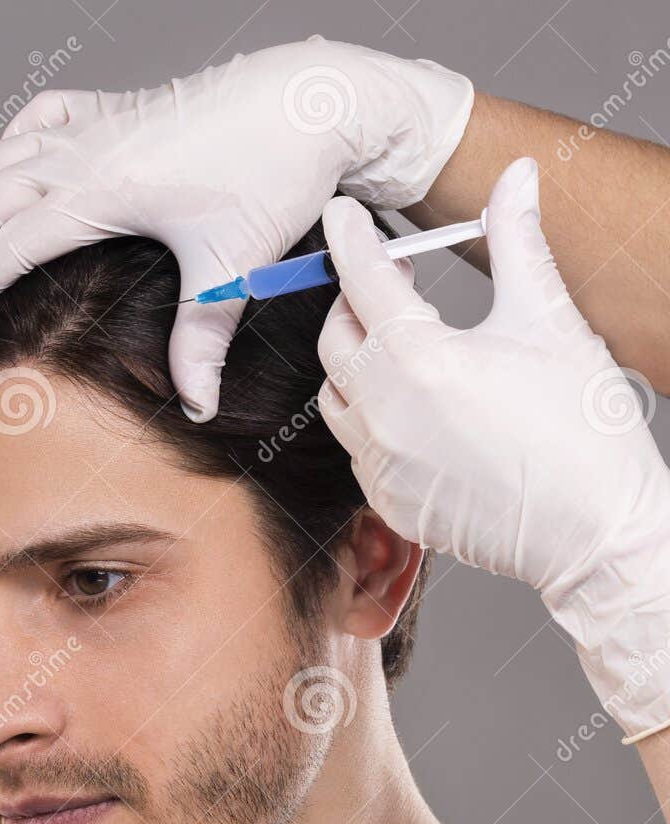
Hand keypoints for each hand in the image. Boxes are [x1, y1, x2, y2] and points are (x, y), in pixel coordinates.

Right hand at [0, 36, 472, 420]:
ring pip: (4, 161)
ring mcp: (99, 125)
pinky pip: (42, 120)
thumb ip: (202, 337)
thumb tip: (195, 405)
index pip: (7, 246)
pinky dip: (13, 145)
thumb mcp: (233, 263)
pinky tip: (5, 167)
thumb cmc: (277, 170)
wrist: (313, 97)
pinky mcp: (117, 110)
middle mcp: (87, 150)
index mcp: (103, 189)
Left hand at [318, 156, 669, 741]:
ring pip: (336, 392)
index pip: (362, 278)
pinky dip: (372, 416)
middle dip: (355, 301)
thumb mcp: (551, 322)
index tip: (342, 214)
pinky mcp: (384, 499)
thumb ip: (519, 244)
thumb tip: (516, 178)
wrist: (598, 534)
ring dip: (358, 361)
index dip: (350, 237)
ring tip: (405, 345)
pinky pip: (355, 445)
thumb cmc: (584, 430)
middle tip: (393, 283)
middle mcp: (383, 411)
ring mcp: (378, 461)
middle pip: (335, 335)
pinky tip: (416, 407)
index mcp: (420, 359)